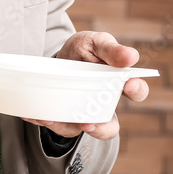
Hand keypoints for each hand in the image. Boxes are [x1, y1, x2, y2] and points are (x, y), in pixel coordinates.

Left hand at [23, 31, 149, 140]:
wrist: (56, 60)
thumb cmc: (82, 51)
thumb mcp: (95, 43)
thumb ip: (110, 49)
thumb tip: (131, 56)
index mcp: (118, 83)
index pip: (136, 90)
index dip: (136, 89)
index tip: (129, 84)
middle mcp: (105, 105)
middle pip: (110, 126)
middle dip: (101, 127)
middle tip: (88, 123)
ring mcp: (85, 114)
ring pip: (82, 130)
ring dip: (67, 127)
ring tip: (52, 119)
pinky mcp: (65, 119)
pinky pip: (58, 126)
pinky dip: (47, 121)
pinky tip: (36, 113)